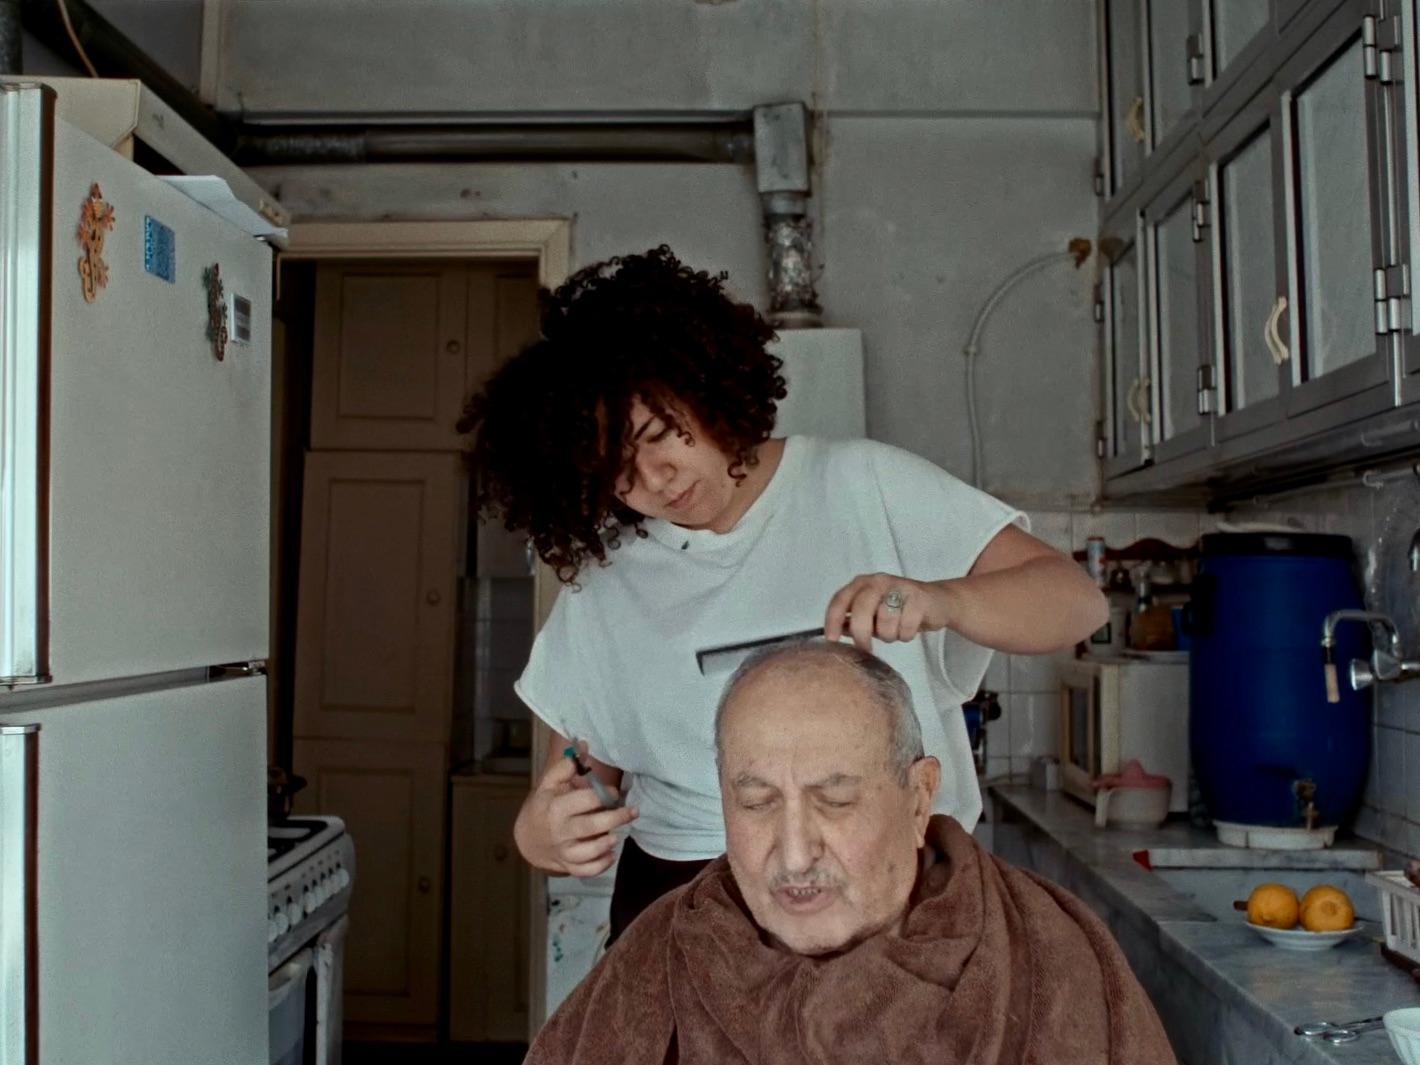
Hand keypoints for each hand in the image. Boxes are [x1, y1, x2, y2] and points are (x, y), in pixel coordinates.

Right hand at [514, 748, 637, 876]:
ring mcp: (565, 851)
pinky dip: (601, 865)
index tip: (614, 793)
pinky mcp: (569, 865)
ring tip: (618, 835)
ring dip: (607, 844)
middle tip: (633, 811)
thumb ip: (566, 766)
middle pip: (592, 826)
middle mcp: (561, 831)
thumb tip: (584, 745)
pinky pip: (586, 870)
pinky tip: (611, 854)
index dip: (604, 795)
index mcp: (557, 808)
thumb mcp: (549, 784)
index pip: (585, 800)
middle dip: (616, 818)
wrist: (527, 838)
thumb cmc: (543, 806)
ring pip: (588, 852)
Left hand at [824, 573, 953, 650]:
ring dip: (890, 635)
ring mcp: (899, 586)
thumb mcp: (871, 616)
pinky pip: (906, 626)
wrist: (937, 601)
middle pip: (861, 610)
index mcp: (861, 584)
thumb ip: (851, 622)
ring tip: (896, 631)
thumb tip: (834, 634)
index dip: (832, 621)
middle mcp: (877, 581)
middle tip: (866, 650)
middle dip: (861, 634)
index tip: (831, 641)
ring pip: (885, 622)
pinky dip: (906, 634)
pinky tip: (909, 628)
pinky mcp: (919, 597)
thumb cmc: (898, 610)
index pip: (840, 600)